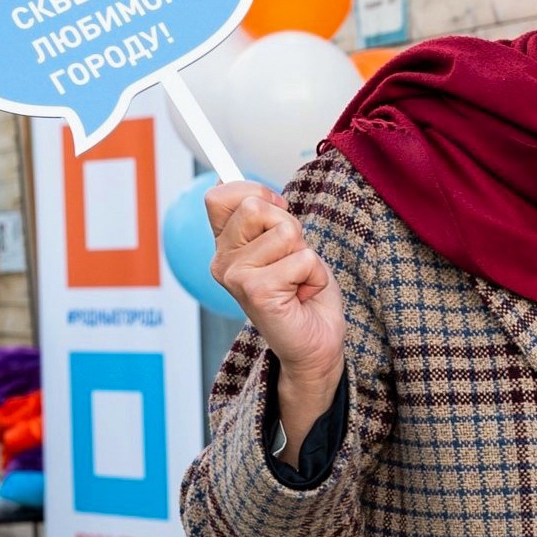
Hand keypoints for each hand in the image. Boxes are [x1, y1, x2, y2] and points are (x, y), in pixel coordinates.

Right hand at [206, 181, 345, 452]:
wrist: (316, 343)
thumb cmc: (304, 294)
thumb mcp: (288, 245)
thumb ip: (270, 219)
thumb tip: (261, 193)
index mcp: (226, 246)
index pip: (220, 195)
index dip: (255, 192)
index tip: (276, 213)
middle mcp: (222, 261)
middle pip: (255, 205)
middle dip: (289, 227)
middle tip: (293, 260)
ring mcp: (235, 276)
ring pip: (284, 231)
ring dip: (305, 254)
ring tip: (298, 280)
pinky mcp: (256, 291)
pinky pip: (302, 258)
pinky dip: (314, 275)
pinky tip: (302, 295)